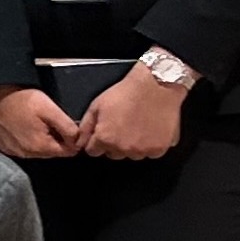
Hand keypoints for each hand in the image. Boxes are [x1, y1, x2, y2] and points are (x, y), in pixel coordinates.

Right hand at [0, 84, 78, 160]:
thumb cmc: (21, 100)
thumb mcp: (50, 109)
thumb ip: (68, 127)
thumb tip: (78, 141)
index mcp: (41, 147)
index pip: (68, 152)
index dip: (72, 139)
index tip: (66, 126)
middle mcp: (26, 154)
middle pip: (52, 152)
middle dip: (55, 139)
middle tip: (49, 121)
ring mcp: (12, 151)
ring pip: (36, 151)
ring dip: (39, 140)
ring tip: (34, 122)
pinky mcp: (2, 147)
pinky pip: (20, 148)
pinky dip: (24, 140)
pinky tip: (21, 127)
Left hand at [73, 63, 187, 161]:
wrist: (155, 86)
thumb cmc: (126, 93)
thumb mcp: (96, 106)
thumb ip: (85, 127)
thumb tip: (80, 142)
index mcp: (105, 139)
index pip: (93, 151)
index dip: (97, 141)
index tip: (105, 131)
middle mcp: (123, 149)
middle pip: (114, 154)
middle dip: (115, 143)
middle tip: (123, 125)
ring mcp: (143, 150)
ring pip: (132, 154)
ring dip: (133, 145)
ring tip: (138, 125)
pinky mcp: (159, 149)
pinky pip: (151, 153)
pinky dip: (151, 145)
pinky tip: (150, 129)